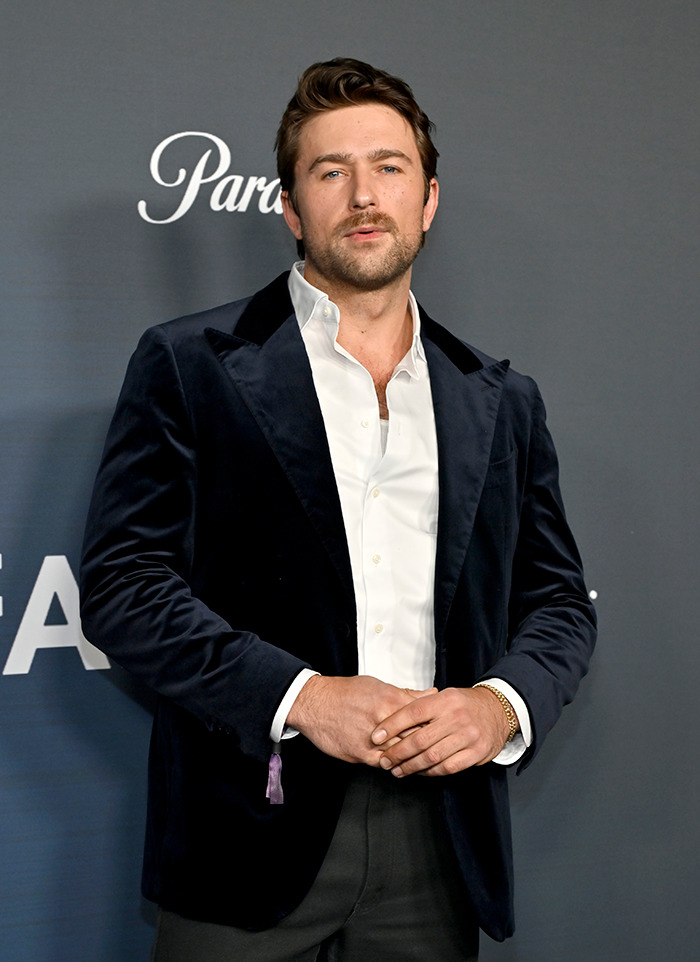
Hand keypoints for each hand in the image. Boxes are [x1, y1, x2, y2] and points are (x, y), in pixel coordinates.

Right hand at [287, 675, 434, 765]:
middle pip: (416, 736)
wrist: (316, 703)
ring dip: (412, 757)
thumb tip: (431, 693)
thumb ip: (406, 693)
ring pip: (402, 753)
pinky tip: (401, 764)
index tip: (443, 728)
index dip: (435, 724)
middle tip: (438, 746)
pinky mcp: (360, 753)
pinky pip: (383, 764)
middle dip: (428, 742)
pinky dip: (394, 765)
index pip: (423, 716)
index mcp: (390, 700)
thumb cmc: (345, 692)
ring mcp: (372, 739)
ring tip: (422, 758)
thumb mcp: (378, 685)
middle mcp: (383, 720)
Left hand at [371, 686, 514, 776]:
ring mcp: (468, 736)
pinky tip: (420, 772)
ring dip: (410, 766)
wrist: (499, 711)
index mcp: (445, 700)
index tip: (376, 736)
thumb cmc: (465, 704)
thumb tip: (390, 717)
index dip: (391, 725)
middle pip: (419, 739)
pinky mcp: (476, 753)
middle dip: (397, 752)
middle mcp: (456, 717)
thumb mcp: (444, 696)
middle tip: (384, 760)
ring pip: (432, 756)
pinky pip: (448, 767)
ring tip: (397, 770)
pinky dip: (430, 772)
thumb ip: (421, 704)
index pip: (412, 712)